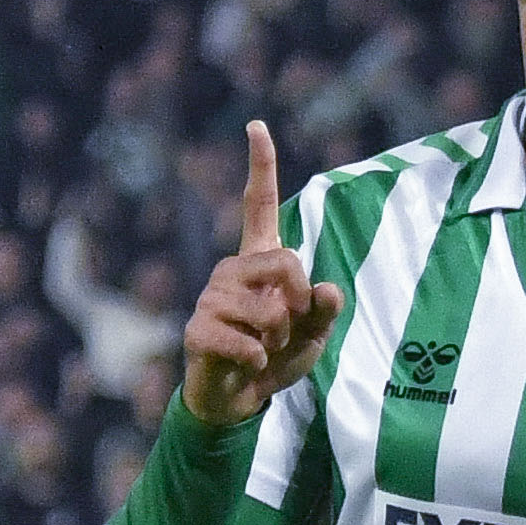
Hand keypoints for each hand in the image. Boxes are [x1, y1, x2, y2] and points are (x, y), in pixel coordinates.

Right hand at [182, 121, 345, 427]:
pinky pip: (248, 340)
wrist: (238, 399)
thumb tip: (327, 288)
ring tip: (265, 348)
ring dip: (280, 336)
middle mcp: (231, 270)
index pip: (258, 205)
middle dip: (301, 300)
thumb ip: (325, 311)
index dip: (260, 167)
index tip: (257, 125)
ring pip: (270, 307)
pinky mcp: (198, 329)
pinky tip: (248, 364)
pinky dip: (260, 359)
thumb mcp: (313, 334)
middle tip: (288, 328)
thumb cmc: (276, 357)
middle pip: (287, 262)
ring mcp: (211, 298)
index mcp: (260, 262)